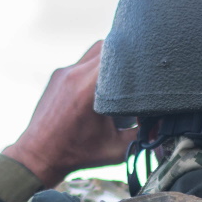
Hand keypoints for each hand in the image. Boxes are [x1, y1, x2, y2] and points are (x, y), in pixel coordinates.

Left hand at [2, 41, 137, 188]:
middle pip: (108, 45)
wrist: (38, 155)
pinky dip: (94, 69)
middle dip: (124, 55)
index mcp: (91, 88)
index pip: (119, 53)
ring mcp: (64, 72)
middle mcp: (76, 73)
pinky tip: (101, 86)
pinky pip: (81, 63)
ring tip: (120, 78)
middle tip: (138, 69)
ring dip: (109, 60)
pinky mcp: (58, 75)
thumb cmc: (77, 154)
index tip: (148, 63)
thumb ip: (141, 135)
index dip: (136, 54)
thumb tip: (162, 126)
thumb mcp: (116, 149)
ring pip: (94, 51)